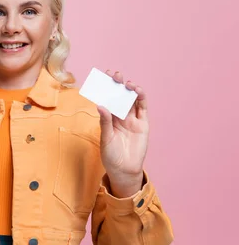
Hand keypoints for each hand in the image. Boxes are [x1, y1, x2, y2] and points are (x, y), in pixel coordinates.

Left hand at [97, 70, 148, 196]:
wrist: (124, 169)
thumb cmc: (111, 155)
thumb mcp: (106, 138)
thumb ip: (105, 122)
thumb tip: (100, 105)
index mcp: (108, 119)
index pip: (107, 100)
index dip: (105, 89)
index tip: (102, 77)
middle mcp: (120, 117)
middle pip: (119, 97)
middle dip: (117, 85)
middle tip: (114, 74)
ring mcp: (132, 120)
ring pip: (131, 100)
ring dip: (129, 90)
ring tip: (126, 82)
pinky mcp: (143, 124)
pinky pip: (142, 108)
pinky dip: (141, 98)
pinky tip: (137, 90)